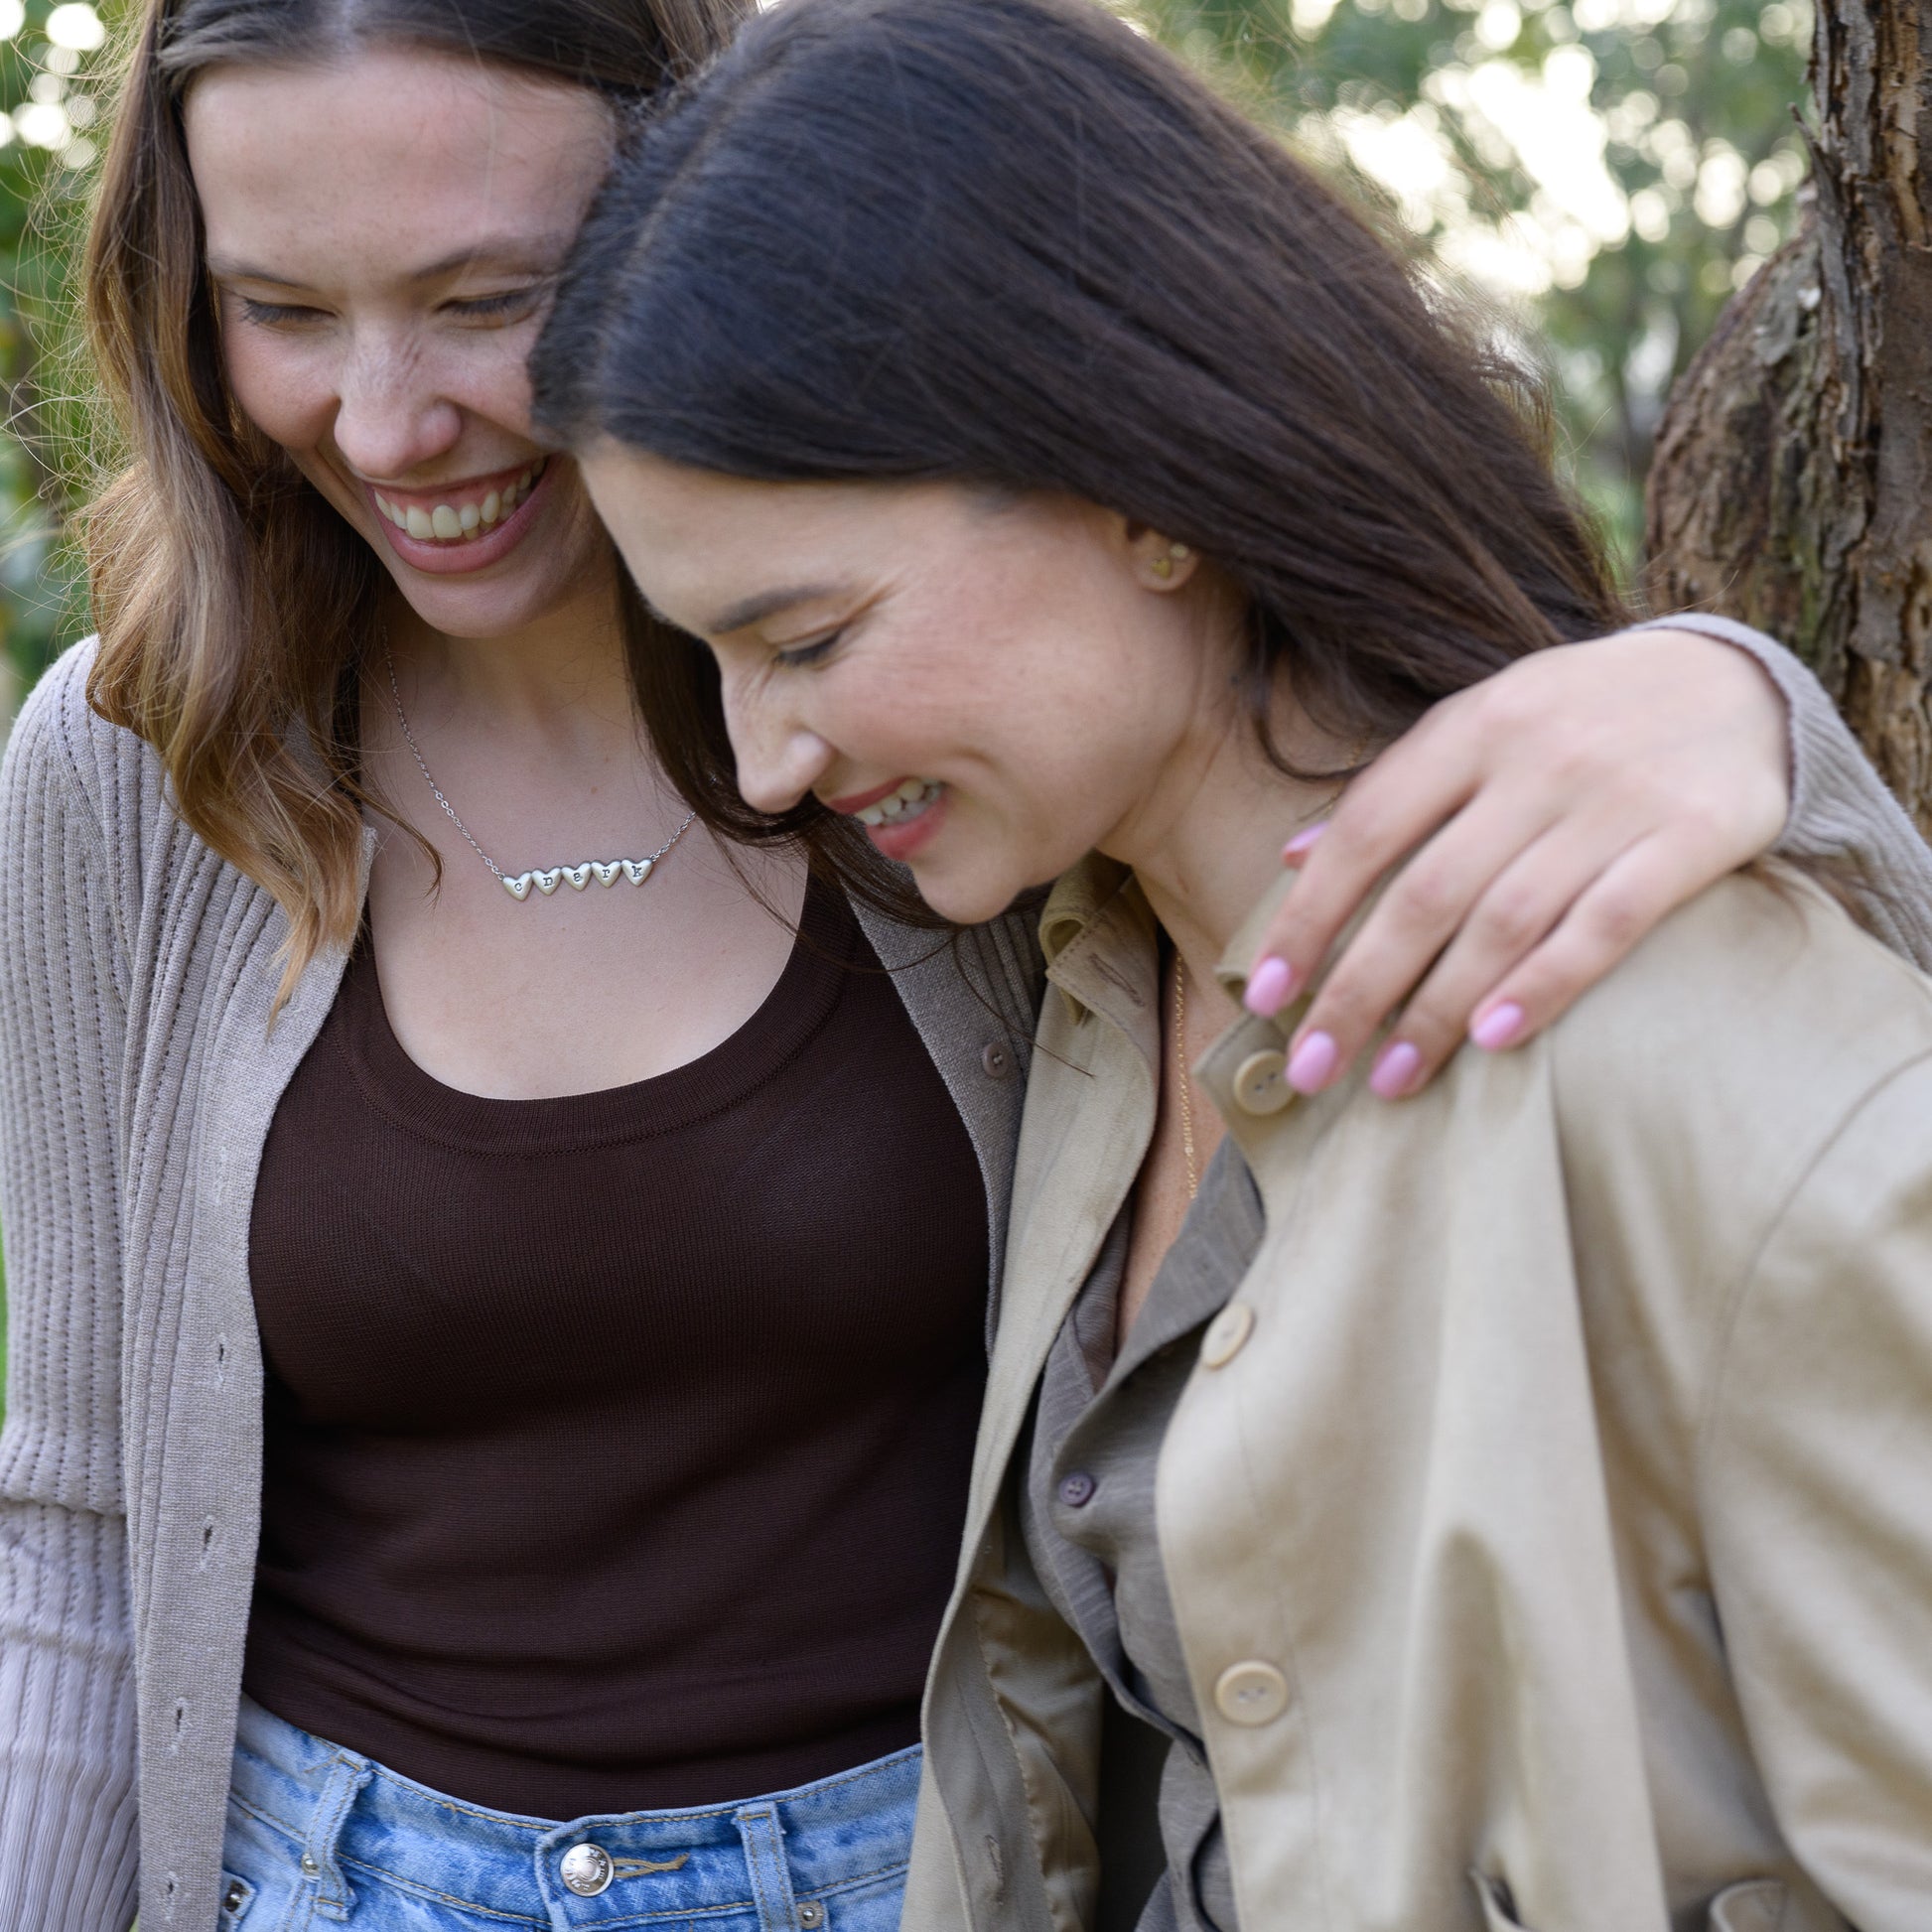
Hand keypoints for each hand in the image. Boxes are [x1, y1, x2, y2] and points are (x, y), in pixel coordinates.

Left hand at [1242, 627, 1790, 1097]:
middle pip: (1425, 893)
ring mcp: (1614, 797)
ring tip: (1391, 1080)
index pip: (1366, 831)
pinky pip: (1607, 924)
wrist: (1739, 685)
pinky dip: (1546, 984)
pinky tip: (1493, 1041)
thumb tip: (1292, 857)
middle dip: (1358, 990)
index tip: (1268, 996)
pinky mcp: (1691, 836)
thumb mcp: (1482, 727)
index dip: (1310, 917)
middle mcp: (1535, 758)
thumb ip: (1396, 791)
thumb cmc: (1578, 722)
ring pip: (1505, 919)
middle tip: (1313, 1068)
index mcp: (1470, 725)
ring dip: (1438, 1011)